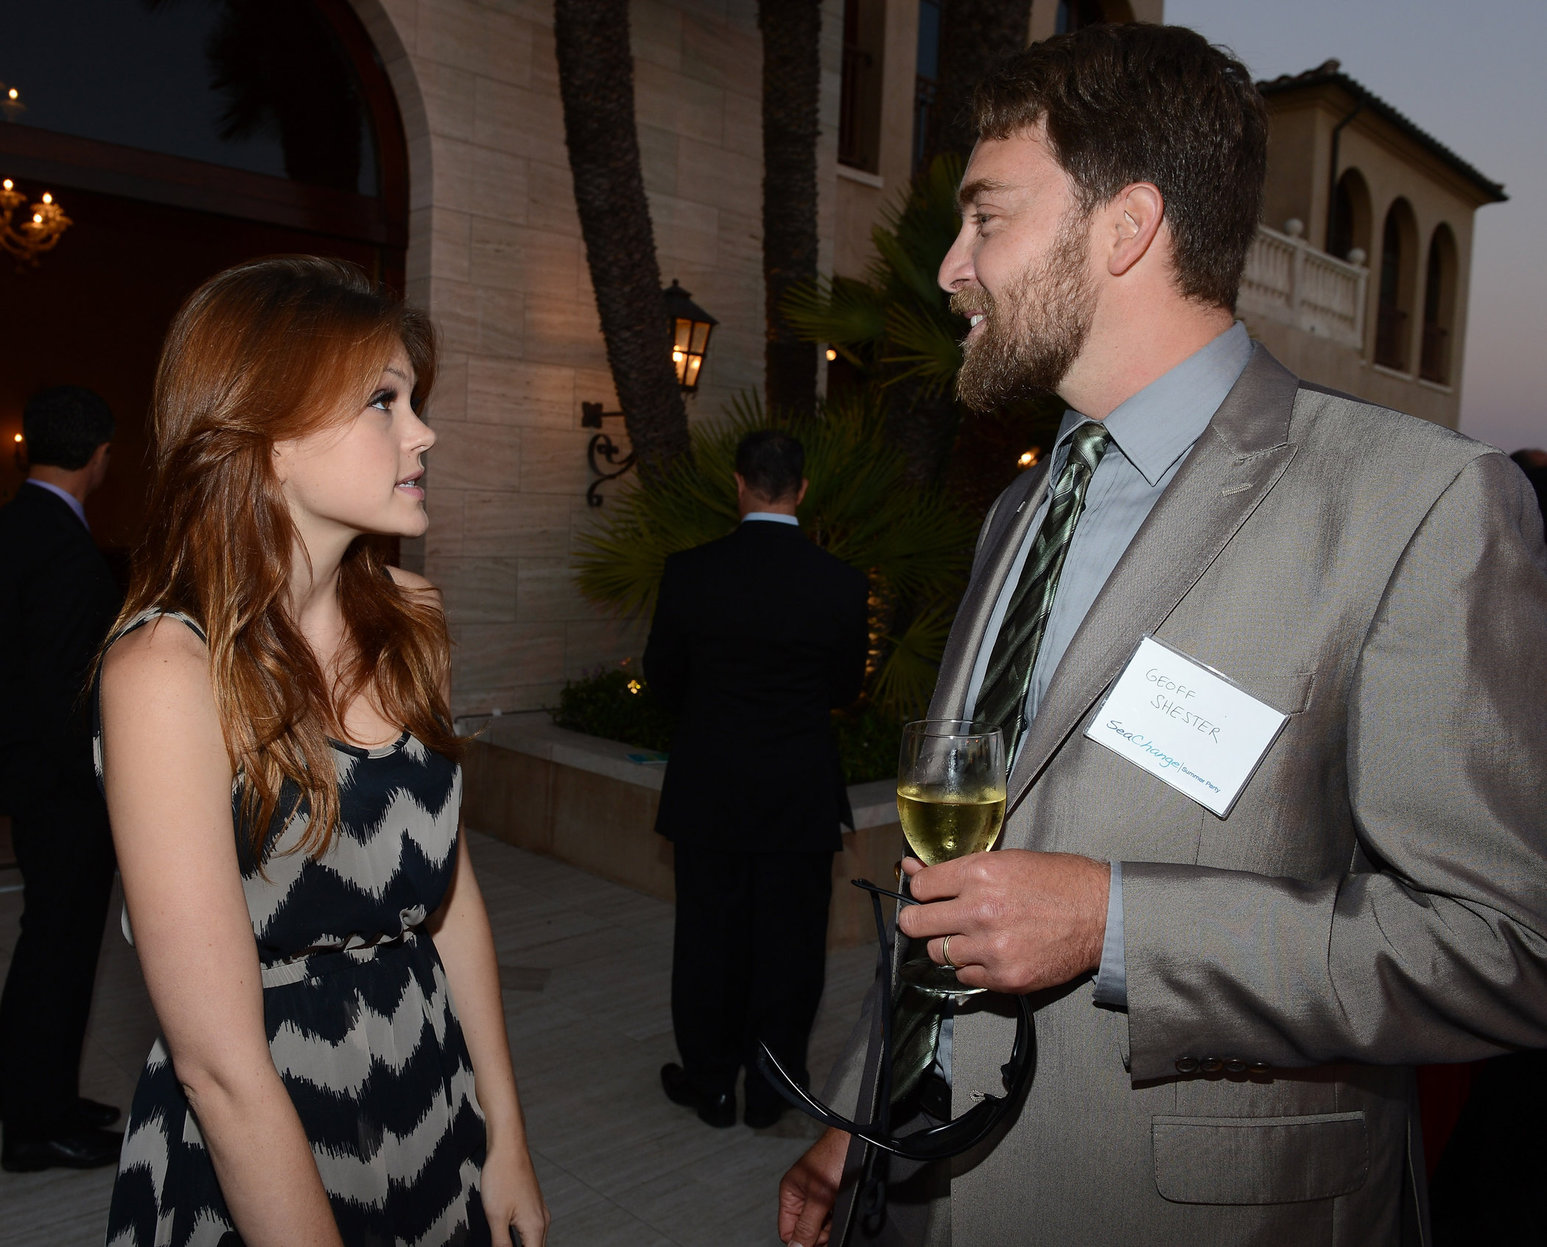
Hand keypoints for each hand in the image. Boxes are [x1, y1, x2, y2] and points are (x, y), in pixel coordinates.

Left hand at [481, 1140, 549, 1246]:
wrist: (508, 1145)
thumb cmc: (502, 1175)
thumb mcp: (496, 1217)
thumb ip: (500, 1245)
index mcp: (535, 1227)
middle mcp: (542, 1221)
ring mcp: (538, 1211)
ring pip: (532, 1241)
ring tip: (502, 1245)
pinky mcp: (532, 1204)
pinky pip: (529, 1230)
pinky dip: (521, 1240)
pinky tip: (507, 1240)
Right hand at [778, 1126, 848, 1246]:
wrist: (859, 1142)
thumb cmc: (835, 1156)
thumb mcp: (819, 1197)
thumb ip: (806, 1225)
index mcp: (790, 1193)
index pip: (788, 1231)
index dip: (802, 1238)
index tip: (817, 1236)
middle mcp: (803, 1195)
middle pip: (807, 1230)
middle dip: (820, 1230)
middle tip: (831, 1217)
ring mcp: (819, 1195)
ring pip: (822, 1225)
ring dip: (832, 1223)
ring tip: (839, 1206)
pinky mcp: (834, 1195)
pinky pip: (833, 1216)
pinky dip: (840, 1215)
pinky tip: (844, 1203)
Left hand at [897, 850, 1109, 994]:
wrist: (1101, 914)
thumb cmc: (1058, 882)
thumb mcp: (1006, 861)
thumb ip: (956, 869)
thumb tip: (910, 867)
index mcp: (979, 874)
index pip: (919, 887)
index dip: (921, 890)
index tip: (928, 894)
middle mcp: (979, 911)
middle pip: (915, 923)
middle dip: (918, 920)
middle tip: (927, 920)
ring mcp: (991, 948)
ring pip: (938, 953)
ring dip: (949, 945)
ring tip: (972, 936)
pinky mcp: (1005, 977)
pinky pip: (964, 977)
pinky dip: (972, 967)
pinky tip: (991, 952)